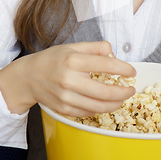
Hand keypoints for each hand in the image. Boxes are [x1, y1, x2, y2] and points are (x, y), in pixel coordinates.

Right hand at [0, 41, 135, 116]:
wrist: (28, 77)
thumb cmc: (52, 60)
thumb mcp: (72, 47)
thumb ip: (95, 47)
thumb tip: (113, 52)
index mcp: (72, 60)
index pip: (106, 65)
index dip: (123, 69)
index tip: (132, 71)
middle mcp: (68, 79)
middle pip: (104, 91)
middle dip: (123, 92)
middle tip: (131, 90)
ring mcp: (65, 97)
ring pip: (98, 106)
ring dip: (115, 104)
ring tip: (122, 98)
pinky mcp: (63, 109)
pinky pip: (88, 112)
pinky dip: (100, 109)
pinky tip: (106, 103)